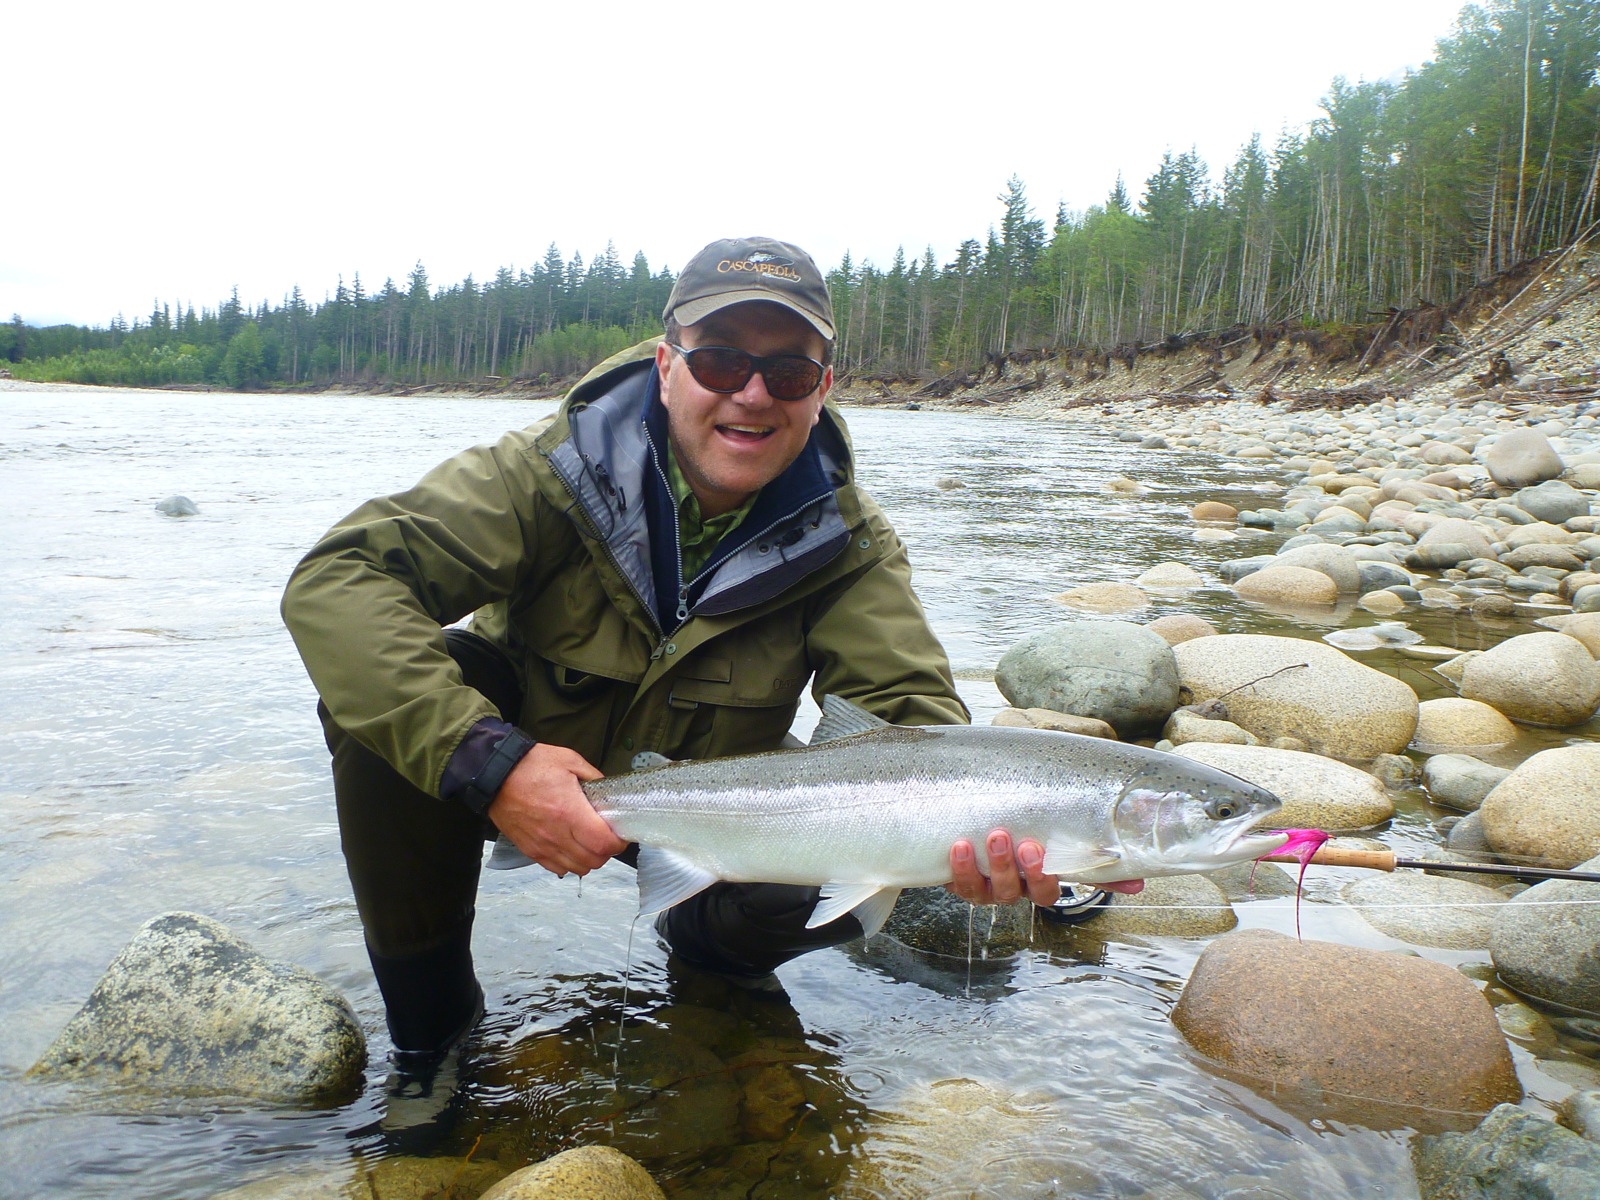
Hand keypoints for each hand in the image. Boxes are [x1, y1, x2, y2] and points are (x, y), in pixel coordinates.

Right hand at [487, 742, 624, 877]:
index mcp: (569, 811)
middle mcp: (556, 833)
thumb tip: (607, 792)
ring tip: (589, 844)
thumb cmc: (530, 766)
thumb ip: (593, 777)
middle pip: (593, 860)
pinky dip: (569, 863)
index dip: (618, 842)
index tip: (621, 834)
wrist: (495, 774)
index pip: (603, 843)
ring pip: (577, 868)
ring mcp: (542, 845)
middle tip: (607, 837)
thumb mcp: (569, 761)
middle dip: (607, 851)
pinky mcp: (530, 850)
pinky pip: (557, 869)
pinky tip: (570, 848)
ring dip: (589, 859)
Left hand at [945, 829, 1145, 905]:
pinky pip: (958, 883)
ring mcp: (985, 886)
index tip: (1045, 853)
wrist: (973, 818)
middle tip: (1023, 844)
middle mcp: (1013, 888)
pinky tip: (960, 845)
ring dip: (991, 865)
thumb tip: (1140, 882)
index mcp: (1039, 881)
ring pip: (987, 890)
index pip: (1051, 890)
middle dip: (1022, 871)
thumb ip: (1097, 858)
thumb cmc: (1025, 829)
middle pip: (1020, 892)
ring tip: (993, 836)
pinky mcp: (958, 878)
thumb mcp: (1059, 839)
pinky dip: (959, 867)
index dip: (1048, 878)